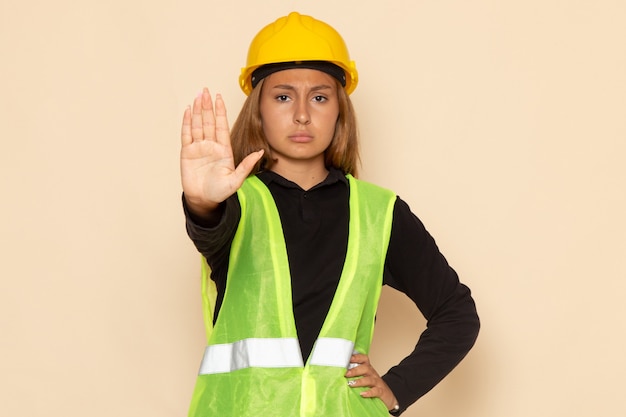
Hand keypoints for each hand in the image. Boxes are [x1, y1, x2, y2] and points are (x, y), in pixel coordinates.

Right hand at [180, 88, 262, 215]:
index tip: (219, 97)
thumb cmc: (220, 191)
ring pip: (198, 125)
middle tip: (206, 90)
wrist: (203, 200)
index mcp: (224, 149)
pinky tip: (188, 111)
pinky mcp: (187, 152)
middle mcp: (211, 145)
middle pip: (209, 121)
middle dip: (208, 106)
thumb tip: (260, 152)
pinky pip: (186, 134)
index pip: (221, 125)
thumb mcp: (236, 179)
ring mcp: (199, 147)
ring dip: (198, 110)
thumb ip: (246, 165)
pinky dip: (187, 122)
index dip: (220, 111)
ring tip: (198, 96)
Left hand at [345, 353, 398, 410]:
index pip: (364, 359)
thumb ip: (354, 375)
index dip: (357, 357)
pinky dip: (369, 392)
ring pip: (369, 379)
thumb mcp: (365, 378)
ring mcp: (377, 383)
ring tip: (351, 384)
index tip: (348, 358)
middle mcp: (372, 374)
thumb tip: (338, 373)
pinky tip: (362, 394)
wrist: (388, 396)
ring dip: (359, 381)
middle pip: (365, 368)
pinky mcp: (381, 391)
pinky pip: (376, 391)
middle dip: (355, 370)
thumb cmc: (373, 386)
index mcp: (368, 369)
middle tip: (346, 374)